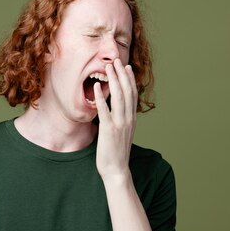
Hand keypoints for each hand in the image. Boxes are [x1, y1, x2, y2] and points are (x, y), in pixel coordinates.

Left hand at [93, 58, 137, 180]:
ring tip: (107, 68)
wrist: (117, 170)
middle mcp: (128, 119)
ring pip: (118, 97)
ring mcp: (119, 124)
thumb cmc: (116, 152)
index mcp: (132, 119)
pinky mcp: (109, 129)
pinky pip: (105, 110)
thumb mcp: (123, 133)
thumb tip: (116, 111)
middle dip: (121, 74)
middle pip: (127, 92)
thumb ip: (121, 121)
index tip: (126, 67)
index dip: (129, 79)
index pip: (132, 94)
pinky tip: (97, 86)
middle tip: (116, 60)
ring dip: (113, 80)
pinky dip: (101, 97)